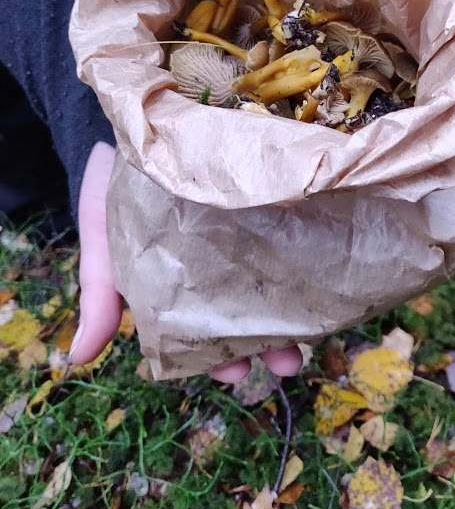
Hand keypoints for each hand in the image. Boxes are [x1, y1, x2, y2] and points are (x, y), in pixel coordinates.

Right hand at [70, 141, 302, 381]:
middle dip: (269, 343)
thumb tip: (79, 358)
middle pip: (248, 316)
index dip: (221, 359)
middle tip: (287, 362)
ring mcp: (245, 239)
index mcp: (180, 292)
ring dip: (293, 309)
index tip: (235, 373)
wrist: (136, 135)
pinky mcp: (263, 205)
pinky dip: (302, 252)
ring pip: (274, 282)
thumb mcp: (102, 250)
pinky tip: (321, 267)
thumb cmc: (114, 199)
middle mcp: (218, 271)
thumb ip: (98, 299)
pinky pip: (286, 232)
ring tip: (313, 328)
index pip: (205, 336)